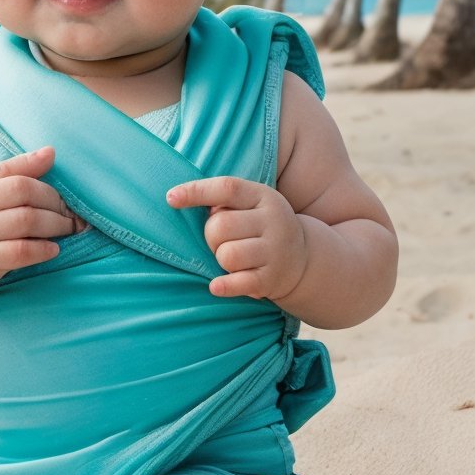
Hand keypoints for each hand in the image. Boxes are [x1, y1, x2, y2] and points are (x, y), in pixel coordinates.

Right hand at [0, 146, 83, 287]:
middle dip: (55, 205)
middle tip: (71, 214)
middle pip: (24, 198)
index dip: (46, 186)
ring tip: (68, 228)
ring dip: (55, 225)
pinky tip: (54, 249)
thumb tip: (51, 152)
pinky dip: (43, 250)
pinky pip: (20, 252)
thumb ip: (18, 168)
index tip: (64, 195)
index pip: (16, 177)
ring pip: (25, 223)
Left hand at [167, 175, 307, 301]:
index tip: (170, 199)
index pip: (227, 188)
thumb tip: (187, 203)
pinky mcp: (271, 279)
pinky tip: (216, 285)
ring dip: (220, 259)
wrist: (303, 259)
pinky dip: (224, 286)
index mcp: (263, 197)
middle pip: (220, 227)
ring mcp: (275, 251)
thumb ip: (224, 202)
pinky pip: (239, 282)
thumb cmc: (261, 227)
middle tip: (220, 241)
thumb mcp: (252, 205)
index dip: (196, 191)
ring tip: (230, 259)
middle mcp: (273, 221)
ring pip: (226, 255)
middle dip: (210, 237)